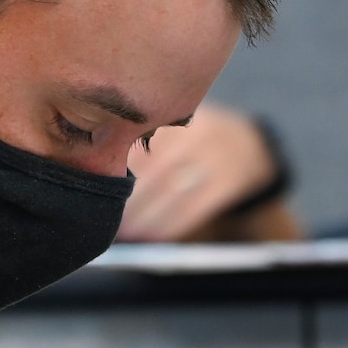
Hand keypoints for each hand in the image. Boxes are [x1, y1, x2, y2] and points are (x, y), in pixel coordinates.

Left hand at [116, 104, 280, 242]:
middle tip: (102, 217)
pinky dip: (170, 224)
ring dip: (144, 215)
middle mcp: (199, 129)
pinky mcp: (229, 180)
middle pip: (154, 167)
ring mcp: (217, 155)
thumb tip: (100, 177)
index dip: (114, 166)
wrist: (253, 146)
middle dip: (127, 197)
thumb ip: (146, 138)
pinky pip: (194, 206)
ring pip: (172, 189)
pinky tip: (151, 237)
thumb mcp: (176, 123)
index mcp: (179, 110)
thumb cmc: (196, 138)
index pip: (139, 139)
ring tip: (123, 232)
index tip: (94, 188)